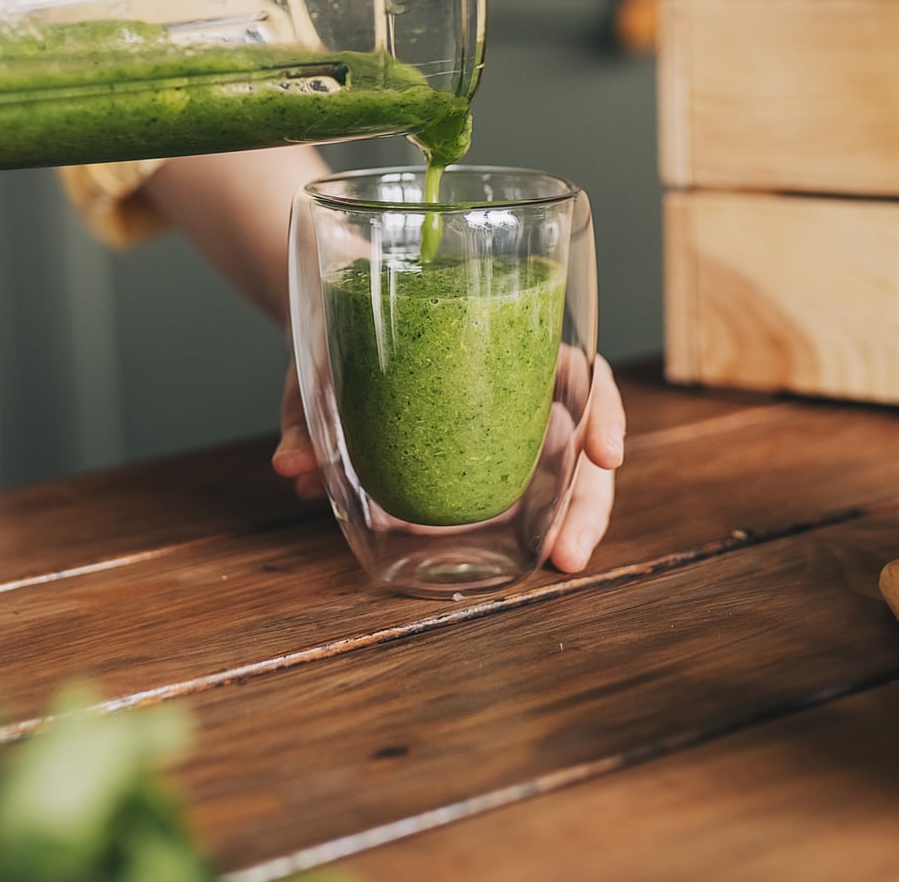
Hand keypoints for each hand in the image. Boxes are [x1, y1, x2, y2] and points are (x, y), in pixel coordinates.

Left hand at [273, 356, 628, 573]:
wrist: (331, 335)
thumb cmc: (345, 333)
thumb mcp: (322, 362)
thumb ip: (306, 411)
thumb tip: (292, 464)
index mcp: (500, 343)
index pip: (576, 369)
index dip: (601, 410)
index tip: (605, 456)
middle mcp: (516, 386)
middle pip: (579, 436)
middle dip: (588, 499)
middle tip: (570, 553)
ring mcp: (507, 430)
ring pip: (562, 473)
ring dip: (569, 521)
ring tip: (562, 565)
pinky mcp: (485, 466)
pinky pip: (518, 498)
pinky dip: (522, 528)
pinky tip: (525, 558)